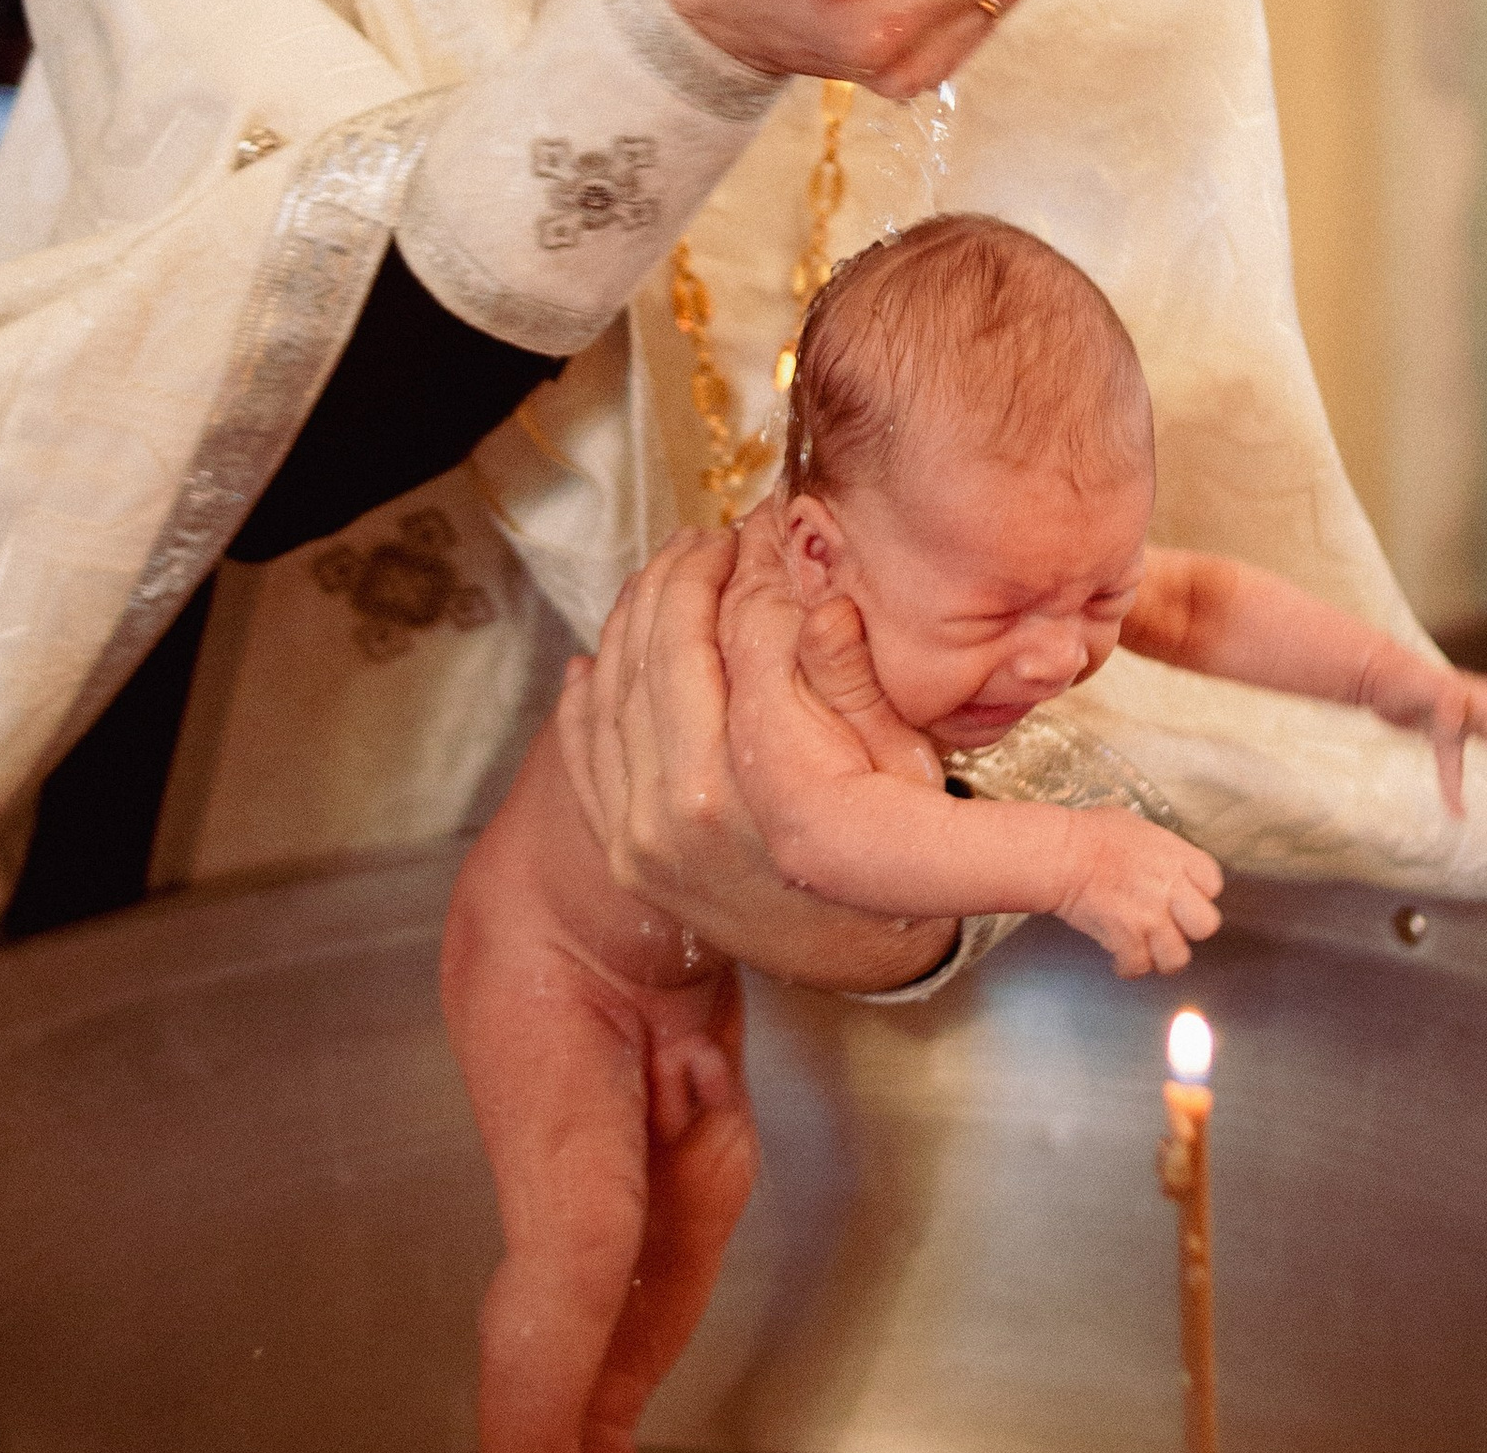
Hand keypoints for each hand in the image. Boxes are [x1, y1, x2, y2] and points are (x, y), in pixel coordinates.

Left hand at [556, 525, 960, 990]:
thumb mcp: (902, 764)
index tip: (761, 528)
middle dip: (686, 575)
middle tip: (711, 537)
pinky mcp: (622, 851)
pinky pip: (584, 749)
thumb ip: (851, 679)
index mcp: (760, 777)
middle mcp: (686, 805)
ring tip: (666, 569)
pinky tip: (595, 652)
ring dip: (635, 614)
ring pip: (615, 687)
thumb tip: (818, 596)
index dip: (752, 566)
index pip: (741, 632)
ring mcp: (642, 832)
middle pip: (666, 649)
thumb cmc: (895, 852)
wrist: (860, 959)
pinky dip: (585, 692)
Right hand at [1054, 808, 1223, 977]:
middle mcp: (1169, 890)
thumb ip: (1159, 849)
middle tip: (1171, 925)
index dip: (1200, 892)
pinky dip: (1129, 966)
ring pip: (1177, 957)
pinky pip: (1139, 967)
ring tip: (1148, 949)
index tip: (1185, 896)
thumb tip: (1159, 861)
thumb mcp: (1137, 827)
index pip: (1213, 883)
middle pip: (1206, 925)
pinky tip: (1121, 957)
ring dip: (1162, 956)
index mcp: (1176, 857)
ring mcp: (1149, 918)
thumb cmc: (1091, 833)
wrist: (1061, 854)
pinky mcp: (1125, 940)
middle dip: (1190, 929)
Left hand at [1356, 649, 1486, 816]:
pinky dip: (1456, 785)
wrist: (1369, 674)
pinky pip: (1455, 760)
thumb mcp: (1422, 686)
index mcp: (1476, 698)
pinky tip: (1455, 810)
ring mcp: (1454, 718)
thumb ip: (1445, 698)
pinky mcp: (1435, 731)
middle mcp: (1471, 706)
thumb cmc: (1395, 676)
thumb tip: (1460, 718)